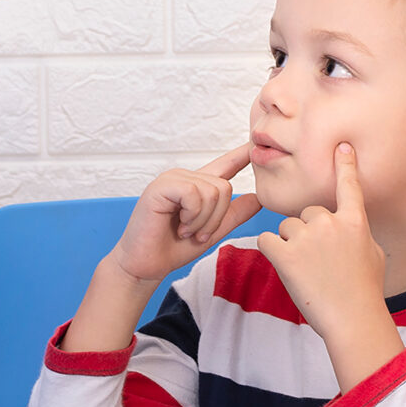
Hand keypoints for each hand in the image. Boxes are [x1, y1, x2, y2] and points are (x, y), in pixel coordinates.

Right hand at [108, 144, 263, 286]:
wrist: (146, 265)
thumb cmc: (173, 248)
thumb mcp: (212, 231)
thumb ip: (234, 215)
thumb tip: (259, 199)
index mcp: (197, 186)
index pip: (225, 164)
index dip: (241, 154)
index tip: (255, 141)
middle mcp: (185, 177)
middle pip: (224, 187)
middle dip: (216, 218)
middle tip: (197, 233)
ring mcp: (172, 179)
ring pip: (212, 192)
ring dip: (203, 221)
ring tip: (186, 231)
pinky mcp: (161, 186)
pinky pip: (194, 195)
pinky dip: (192, 216)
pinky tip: (179, 225)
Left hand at [257, 144, 395, 371]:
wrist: (353, 319)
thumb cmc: (365, 292)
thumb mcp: (373, 255)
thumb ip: (357, 233)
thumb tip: (349, 226)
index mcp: (354, 222)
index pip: (349, 186)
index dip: (344, 165)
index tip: (341, 146)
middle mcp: (330, 223)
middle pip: (306, 212)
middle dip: (306, 231)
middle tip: (317, 261)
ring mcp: (307, 237)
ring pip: (285, 226)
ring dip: (289, 243)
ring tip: (306, 269)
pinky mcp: (285, 254)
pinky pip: (267, 240)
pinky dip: (271, 252)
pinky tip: (286, 268)